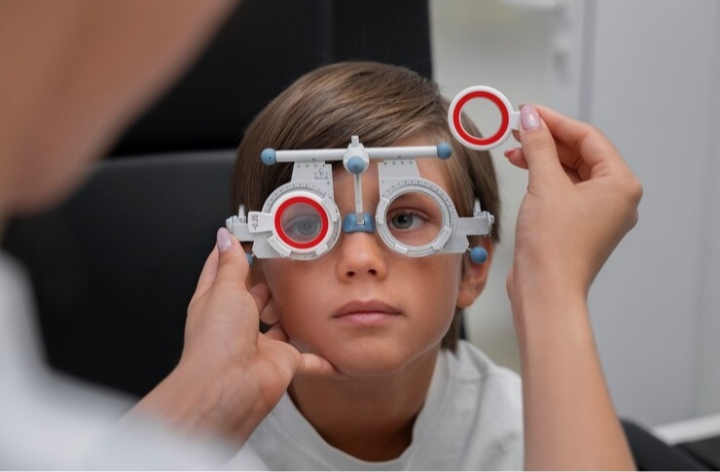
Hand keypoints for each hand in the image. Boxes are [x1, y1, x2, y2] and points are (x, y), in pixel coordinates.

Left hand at [133, 228, 336, 444]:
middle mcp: (237, 324)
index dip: (233, 253)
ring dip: (292, 313)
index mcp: (216, 302)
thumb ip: (230, 264)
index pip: (222, 271)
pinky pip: (308, 359)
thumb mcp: (225, 290)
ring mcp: (260, 344)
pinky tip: (334, 350)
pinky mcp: (283, 362)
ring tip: (310, 291)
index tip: (247, 234)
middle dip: (267, 281)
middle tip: (287, 259)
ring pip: (280, 324)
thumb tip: (224, 237)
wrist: (229, 387)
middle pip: (254, 296)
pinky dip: (322, 358)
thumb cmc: (217, 340)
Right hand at [504, 105, 639, 469]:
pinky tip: (524, 169)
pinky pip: (564, 190)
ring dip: (543, 157)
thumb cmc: (553, 248)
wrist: (544, 290)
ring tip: (516, 147)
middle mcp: (616, 199)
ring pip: (571, 172)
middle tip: (519, 126)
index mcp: (620, 185)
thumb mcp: (544, 184)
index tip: (529, 112)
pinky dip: (544, 177)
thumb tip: (531, 119)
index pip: (588, 138)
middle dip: (548, 139)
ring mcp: (598, 214)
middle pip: (580, 153)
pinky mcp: (578, 225)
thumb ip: (538, 146)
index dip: (555, 121)